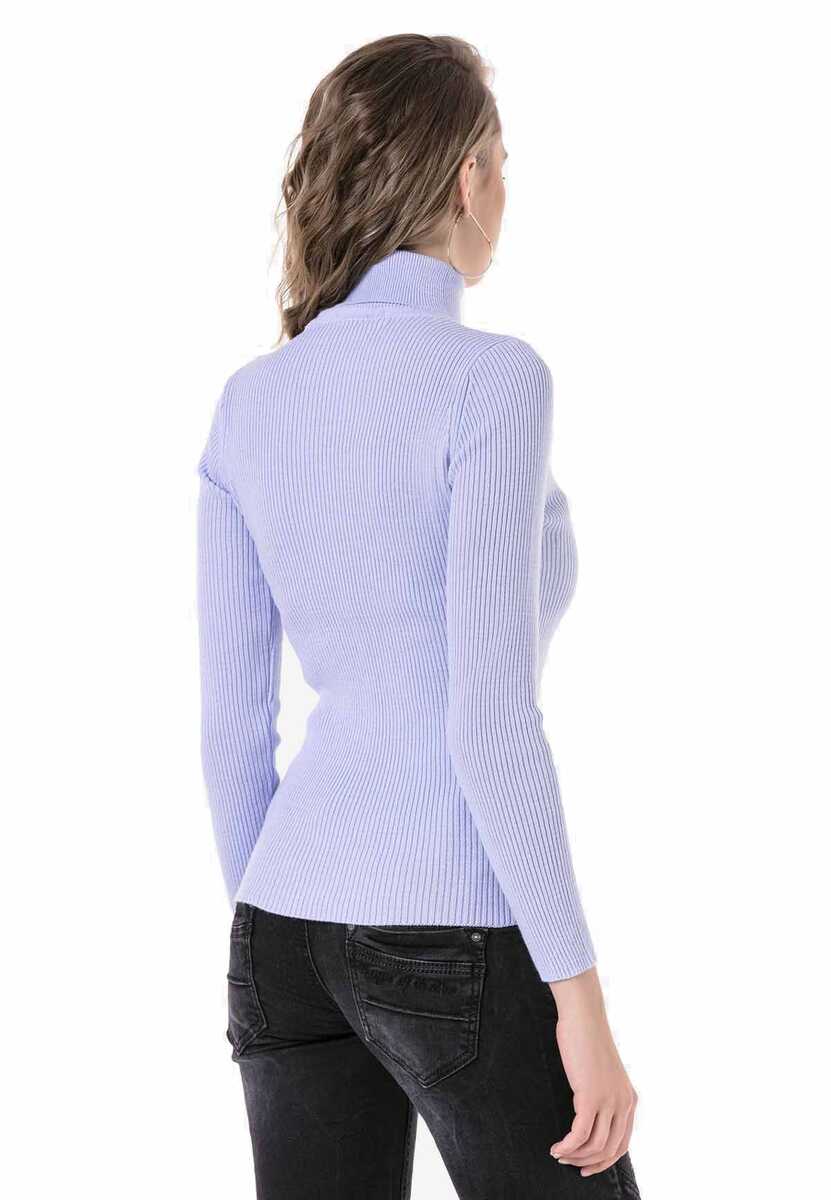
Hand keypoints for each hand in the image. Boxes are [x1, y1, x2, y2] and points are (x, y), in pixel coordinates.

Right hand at [548, 967, 636, 1176]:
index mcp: (630, 1100)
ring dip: (575, 1155)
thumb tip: (590, 1114)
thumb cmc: (588, 1040)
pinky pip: (580, 1134)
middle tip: (571, 1165)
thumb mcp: (603, 1073)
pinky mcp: (590, 1097)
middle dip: (589, 1163)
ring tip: (559, 1154)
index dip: (604, 1161)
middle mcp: (624, 1103)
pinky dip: (567, 1146)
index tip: (587, 1167)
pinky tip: (556, 1147)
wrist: (584, 1017)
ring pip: (594, 1146)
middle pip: (610, 1150)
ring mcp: (608, 1101)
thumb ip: (604, 1094)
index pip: (622, 1144)